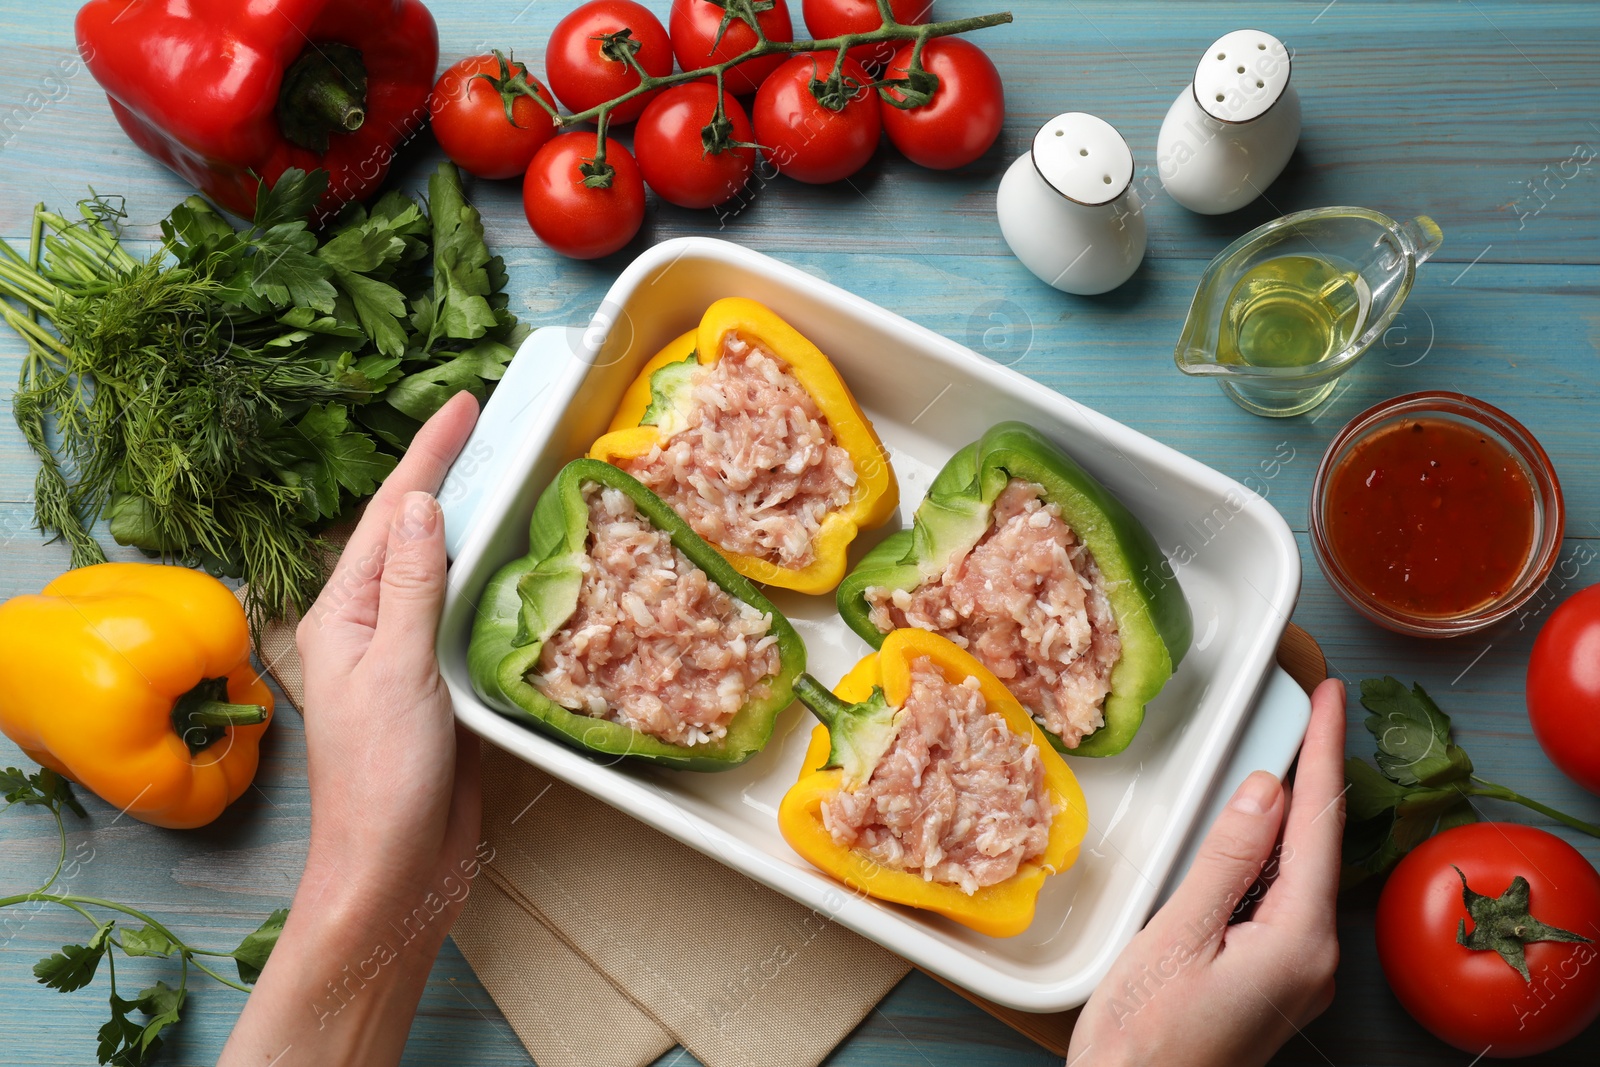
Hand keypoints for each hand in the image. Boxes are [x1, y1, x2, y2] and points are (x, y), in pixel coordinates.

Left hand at [221, 392, 481, 1065]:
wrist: (396, 873)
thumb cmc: (382, 778)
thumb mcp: (394, 670)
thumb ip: (410, 586)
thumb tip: (420, 502)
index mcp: (343, 614)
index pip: (388, 515)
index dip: (426, 456)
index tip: (464, 406)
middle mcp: (372, 627)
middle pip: (414, 535)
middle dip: (450, 478)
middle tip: (498, 428)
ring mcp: (408, 658)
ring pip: (446, 574)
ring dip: (479, 526)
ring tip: (519, 480)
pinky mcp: (445, 689)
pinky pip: (472, 619)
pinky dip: (499, 585)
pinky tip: (530, 569)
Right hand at [1066, 678, 1346, 1066]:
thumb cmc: (1144, 1039)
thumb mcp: (1178, 934)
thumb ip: (1226, 858)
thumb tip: (1267, 789)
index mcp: (1298, 942)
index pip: (1319, 826)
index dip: (1325, 753)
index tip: (1332, 697)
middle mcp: (1314, 960)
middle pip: (1317, 846)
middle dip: (1314, 775)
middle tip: (1312, 710)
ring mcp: (1298, 975)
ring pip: (1299, 873)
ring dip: (1290, 815)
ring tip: (1285, 754)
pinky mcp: (1273, 982)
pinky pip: (1281, 901)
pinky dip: (1269, 857)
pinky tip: (1252, 833)